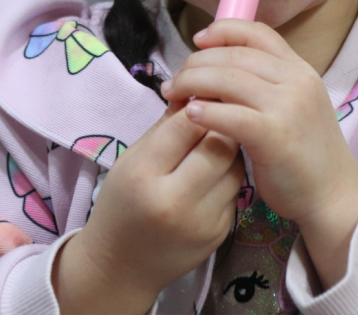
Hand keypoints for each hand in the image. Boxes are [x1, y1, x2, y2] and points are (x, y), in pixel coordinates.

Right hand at [57, 100, 244, 311]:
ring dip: (229, 149)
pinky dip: (228, 176)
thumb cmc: (121, 202)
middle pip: (219, 145)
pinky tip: (213, 173)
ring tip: (214, 142)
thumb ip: (165, 127)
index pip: (188, 125)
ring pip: (235, 167)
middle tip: (216, 113)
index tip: (202, 94)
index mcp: (146, 174)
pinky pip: (235, 191)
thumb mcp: (132, 158)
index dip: (199, 104)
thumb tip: (195, 93)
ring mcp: (203, 221)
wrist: (122, 265)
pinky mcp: (220, 234)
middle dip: (220, 124)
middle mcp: (176, 200)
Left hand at [159, 19, 357, 231]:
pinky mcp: (277, 136)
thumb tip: (212, 67)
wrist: (335, 197)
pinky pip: (231, 115)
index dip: (222, 30)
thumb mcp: (291, 104)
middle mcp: (296, 80)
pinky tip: (189, 114)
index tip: (197, 40)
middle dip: (195, 63)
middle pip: (233, 54)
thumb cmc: (303, 152)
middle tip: (174, 80)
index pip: (256, 32)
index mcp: (299, 69)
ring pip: (227, 79)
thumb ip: (262, 83)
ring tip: (172, 95)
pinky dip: (205, 111)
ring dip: (192, 83)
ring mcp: (288, 106)